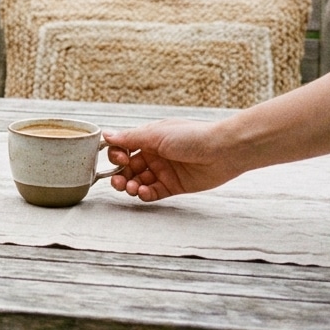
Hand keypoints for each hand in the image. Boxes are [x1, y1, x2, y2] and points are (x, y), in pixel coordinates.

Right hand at [103, 120, 243, 201]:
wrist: (222, 151)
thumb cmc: (192, 137)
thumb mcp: (156, 134)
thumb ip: (130, 138)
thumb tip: (106, 135)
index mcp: (149, 139)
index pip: (124, 148)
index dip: (117, 155)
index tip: (119, 159)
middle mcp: (155, 155)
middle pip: (128, 168)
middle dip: (120, 174)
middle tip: (118, 180)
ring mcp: (164, 171)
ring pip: (138, 181)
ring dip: (130, 186)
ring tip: (131, 188)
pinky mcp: (173, 186)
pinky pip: (153, 193)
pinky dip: (145, 194)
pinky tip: (143, 192)